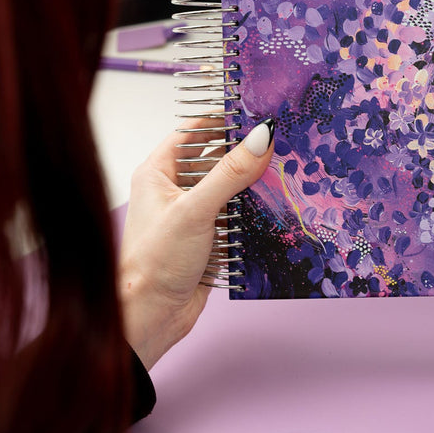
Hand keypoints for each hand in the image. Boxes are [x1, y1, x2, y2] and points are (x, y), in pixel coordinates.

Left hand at [119, 117, 274, 369]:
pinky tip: (274, 203)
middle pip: (214, 157)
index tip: (254, 113)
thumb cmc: (154, 263)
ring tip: (283, 167)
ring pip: (227, 186)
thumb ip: (230, 173)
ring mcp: (191, 213)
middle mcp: (174, 189)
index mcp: (158, 172)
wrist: (150, 319)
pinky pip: (233, 213)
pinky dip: (252, 208)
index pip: (193, 131)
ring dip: (251, 181)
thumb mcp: (195, 210)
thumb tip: (261, 137)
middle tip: (277, 140)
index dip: (221, 120)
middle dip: (243, 151)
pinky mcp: (206, 236)